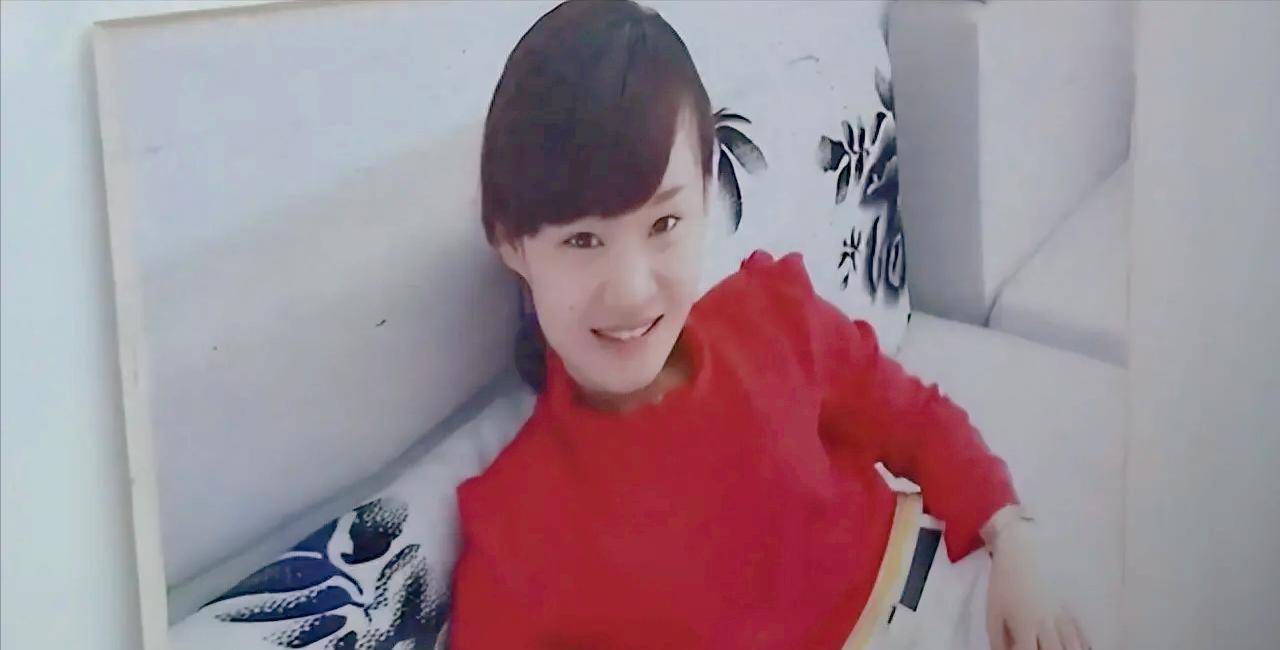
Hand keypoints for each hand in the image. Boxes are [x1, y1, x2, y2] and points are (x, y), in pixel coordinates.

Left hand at [984, 518, 1089, 649]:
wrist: (1021, 553)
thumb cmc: (1003, 583)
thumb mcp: (993, 613)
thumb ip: (997, 640)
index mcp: (1025, 626)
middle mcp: (1046, 624)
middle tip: (1039, 647)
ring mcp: (1061, 616)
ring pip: (1073, 645)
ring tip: (1059, 648)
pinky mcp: (1069, 608)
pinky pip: (1081, 633)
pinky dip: (1081, 644)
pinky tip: (1080, 647)